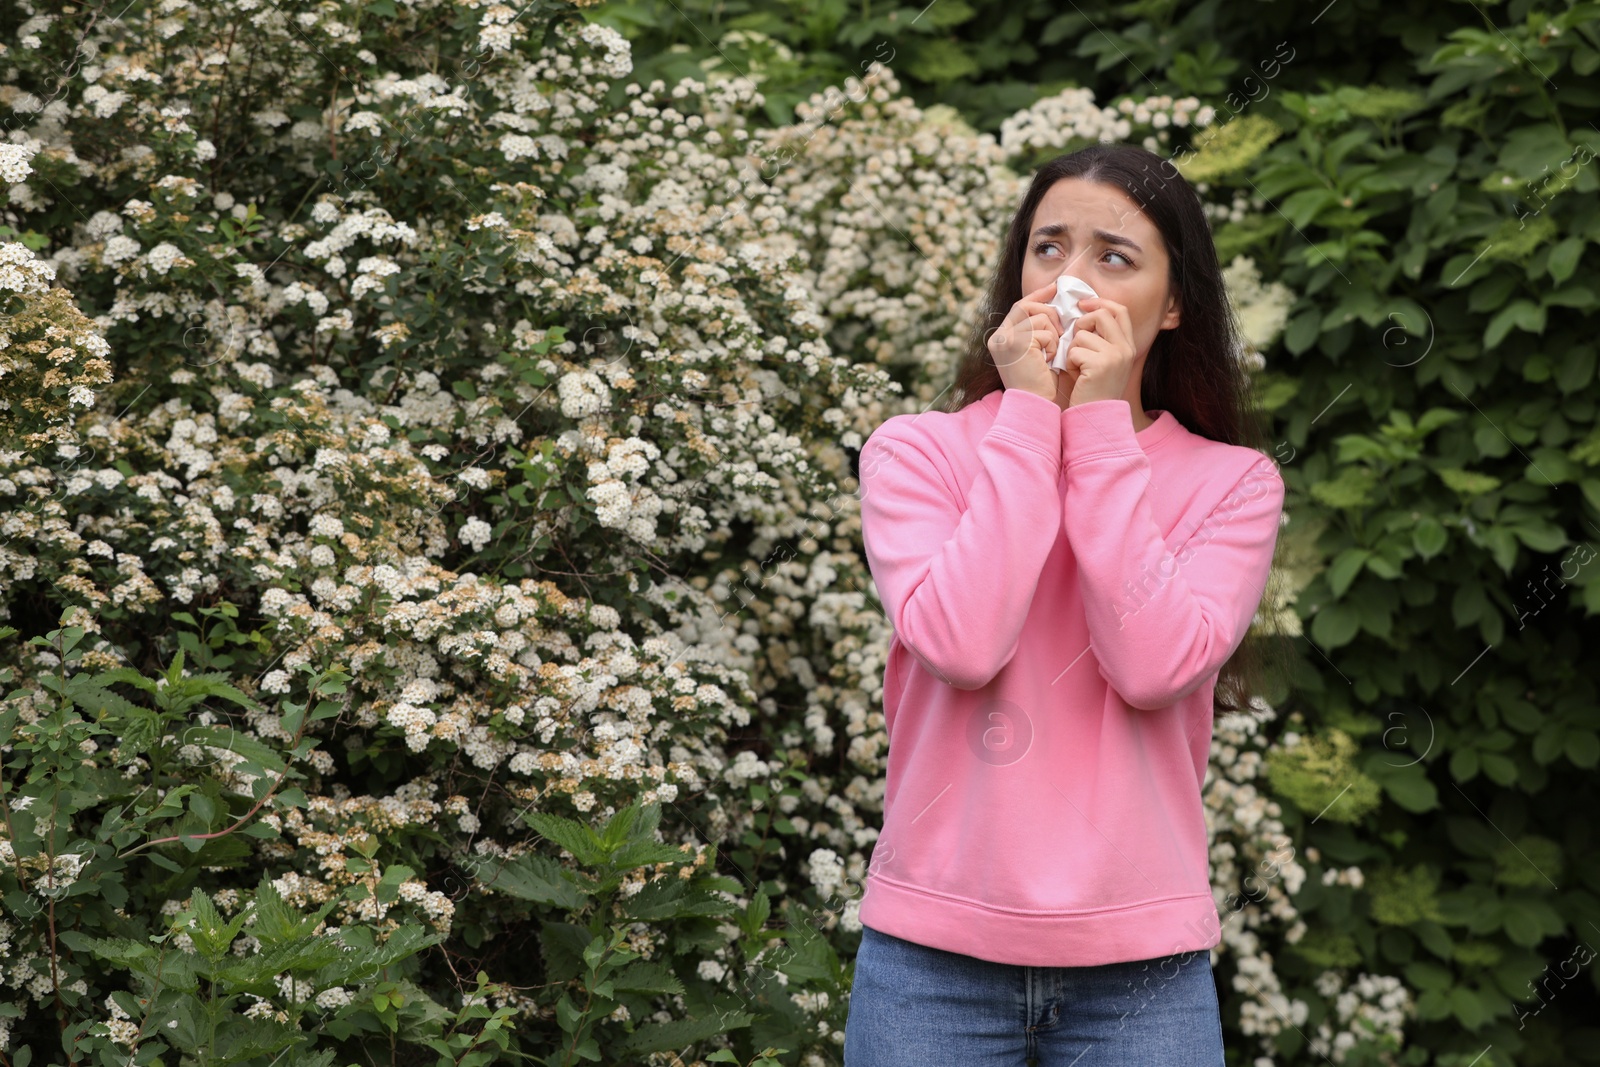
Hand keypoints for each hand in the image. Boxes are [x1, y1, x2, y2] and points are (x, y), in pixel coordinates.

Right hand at [987, 281, 1065, 403]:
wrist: (1035, 405)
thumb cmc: (1040, 383)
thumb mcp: (1035, 351)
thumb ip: (1037, 329)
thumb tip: (1054, 299)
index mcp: (999, 339)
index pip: (1019, 306)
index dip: (1038, 296)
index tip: (1055, 288)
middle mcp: (998, 337)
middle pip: (1027, 306)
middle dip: (1050, 314)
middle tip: (1061, 332)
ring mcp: (1005, 340)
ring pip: (1039, 318)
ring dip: (1053, 334)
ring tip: (1051, 354)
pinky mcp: (1017, 344)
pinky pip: (1045, 332)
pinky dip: (1053, 345)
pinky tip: (1049, 361)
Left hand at [1060, 295, 1137, 408]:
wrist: (1096, 417)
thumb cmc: (1093, 389)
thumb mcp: (1104, 361)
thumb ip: (1101, 339)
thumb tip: (1083, 313)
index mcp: (1128, 346)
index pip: (1119, 310)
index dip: (1100, 302)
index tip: (1084, 304)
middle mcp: (1125, 349)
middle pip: (1101, 315)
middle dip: (1082, 323)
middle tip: (1074, 339)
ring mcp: (1114, 356)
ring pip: (1082, 335)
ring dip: (1073, 350)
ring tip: (1077, 368)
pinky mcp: (1100, 365)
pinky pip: (1074, 351)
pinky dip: (1069, 363)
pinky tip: (1076, 376)